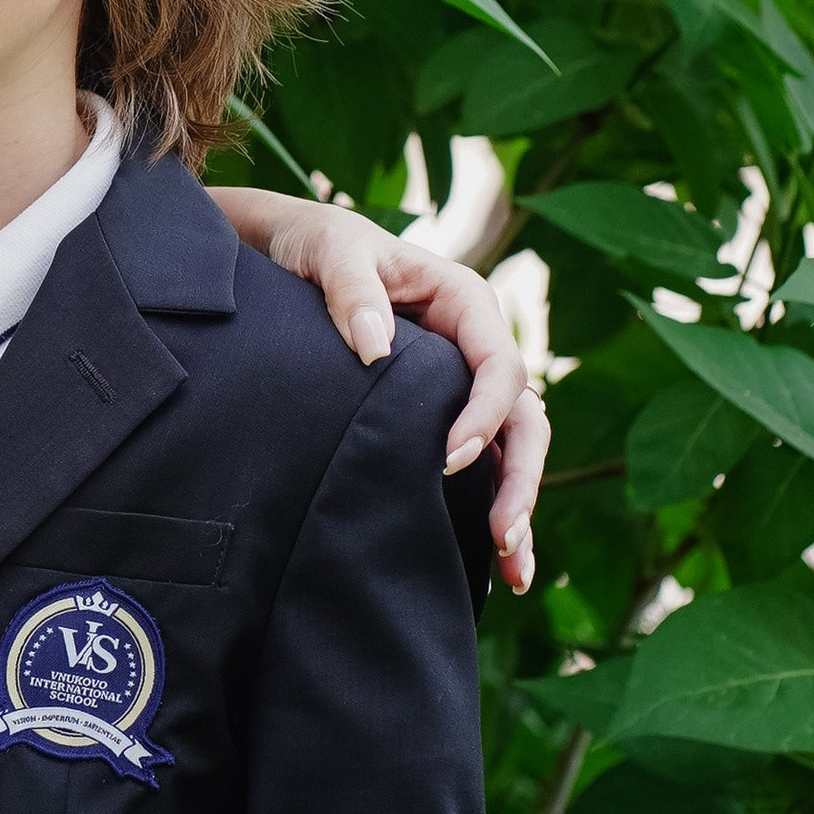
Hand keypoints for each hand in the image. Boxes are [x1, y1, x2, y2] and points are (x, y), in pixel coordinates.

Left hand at [211, 190, 543, 594]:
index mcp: (464, 301)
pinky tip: (496, 564)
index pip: (498, 366)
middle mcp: (475, 344)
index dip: (484, 415)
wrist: (290, 249)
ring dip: (517, 506)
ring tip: (513, 569)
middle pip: (523, 417)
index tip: (450, 460)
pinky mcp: (443, 411)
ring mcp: (463, 383)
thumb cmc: (317, 244)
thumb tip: (373, 348)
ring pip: (514, 447)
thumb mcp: (331, 252)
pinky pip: (483, 460)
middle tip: (501, 536)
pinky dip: (491, 506)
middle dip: (520, 479)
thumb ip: (351, 292)